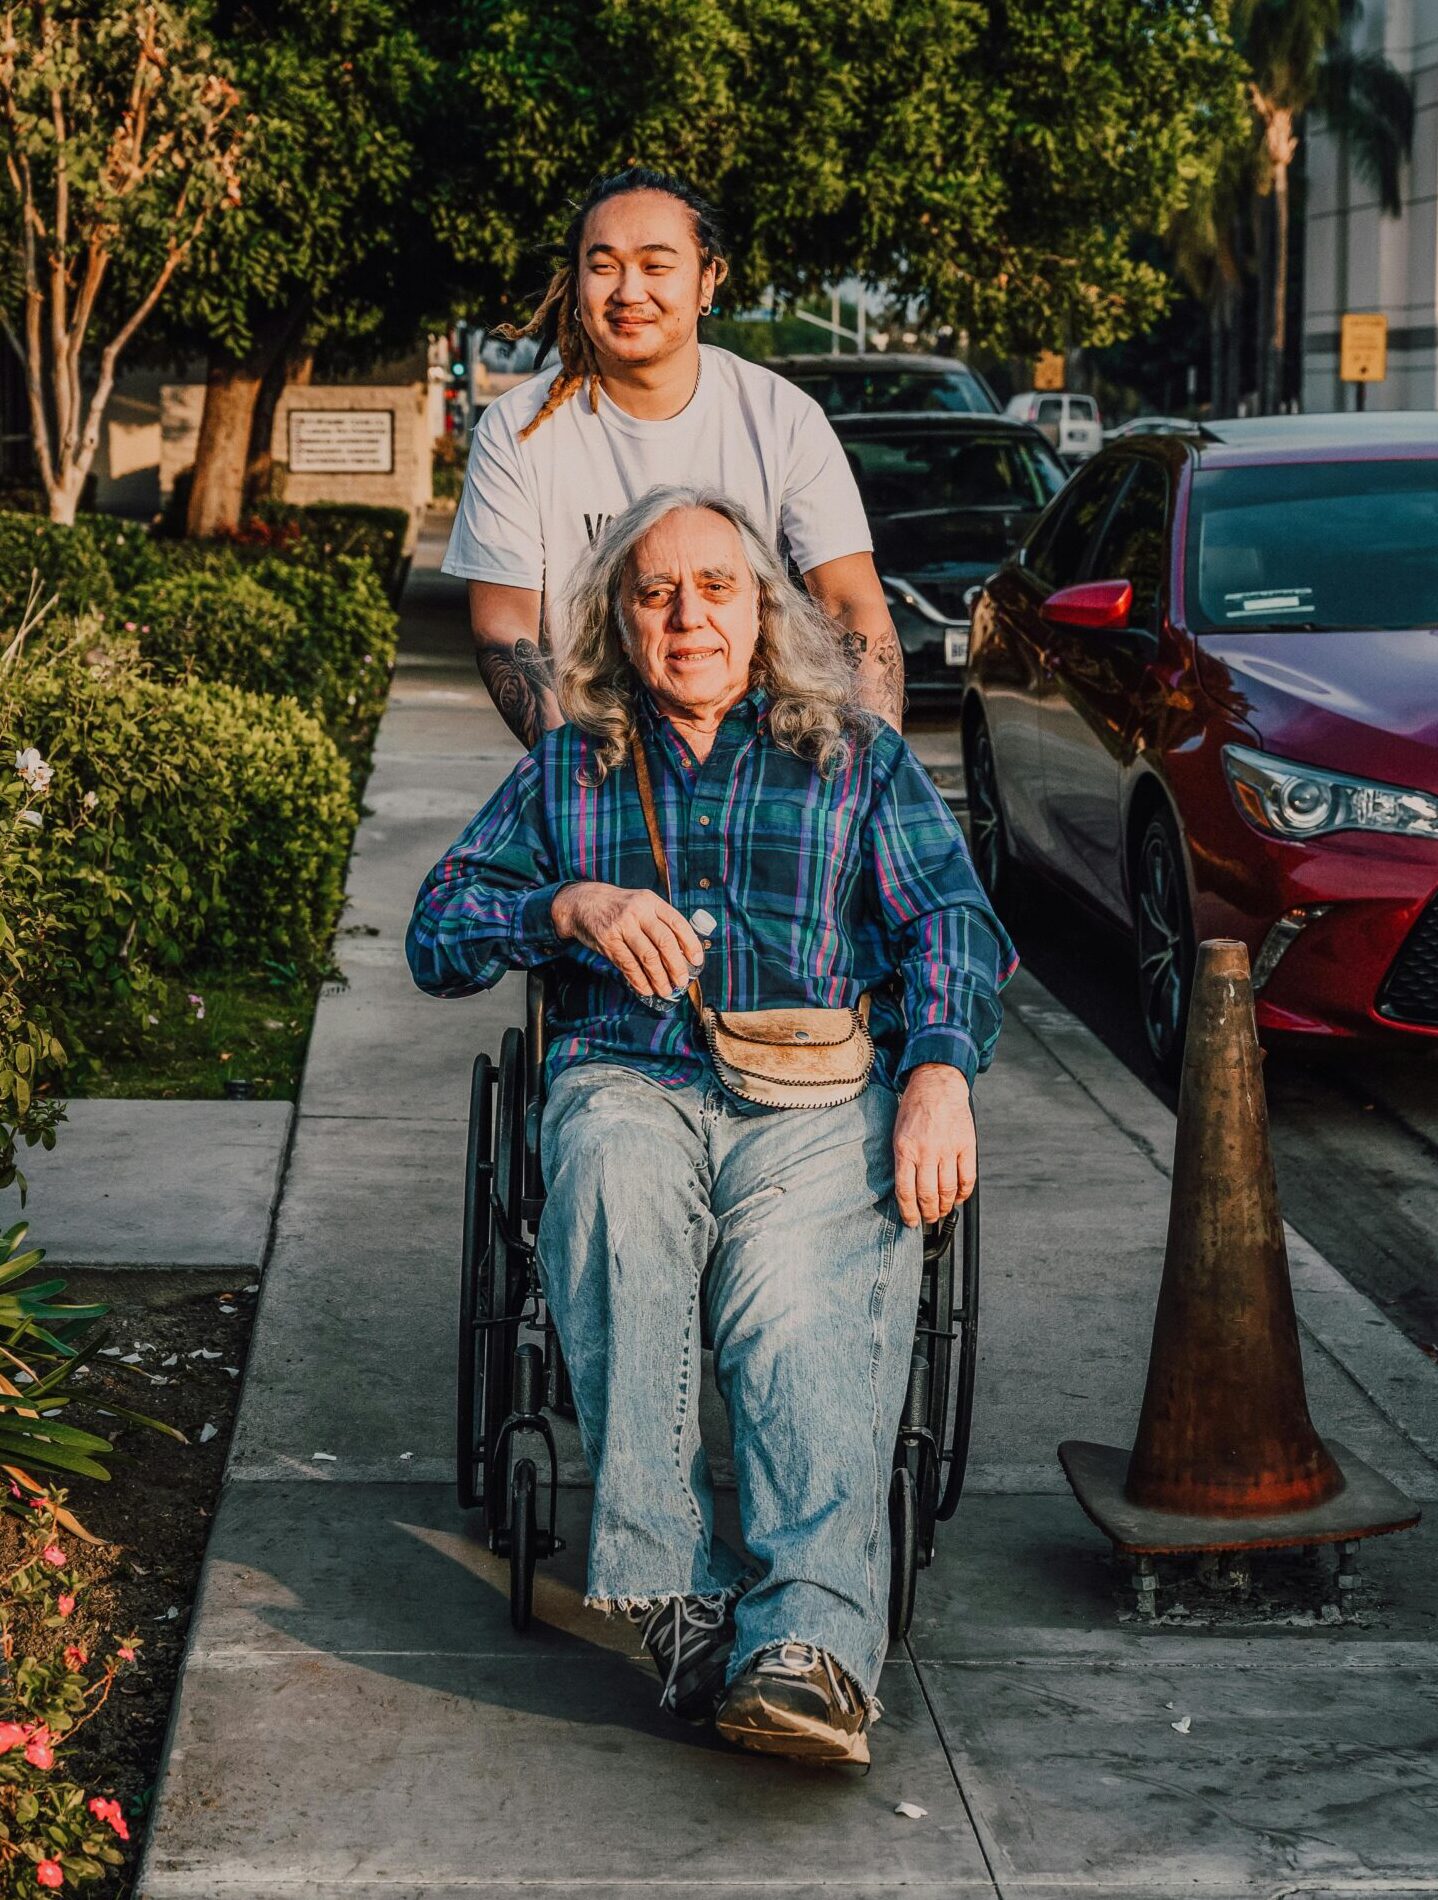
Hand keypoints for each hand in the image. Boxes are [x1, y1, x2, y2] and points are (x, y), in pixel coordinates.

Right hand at [551, 882, 703, 999]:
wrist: (583, 902)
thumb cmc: (619, 907)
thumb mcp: (641, 904)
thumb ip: (659, 922)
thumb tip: (682, 952)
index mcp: (651, 902)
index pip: (677, 923)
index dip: (690, 943)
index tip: (697, 961)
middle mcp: (638, 912)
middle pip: (665, 942)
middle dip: (676, 966)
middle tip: (682, 981)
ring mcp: (622, 926)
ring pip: (648, 956)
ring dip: (659, 977)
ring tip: (666, 990)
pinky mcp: (608, 940)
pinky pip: (628, 965)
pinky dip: (639, 980)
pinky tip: (646, 989)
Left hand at [892, 1063, 974, 1228]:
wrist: (936, 1084)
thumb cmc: (914, 1109)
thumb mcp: (897, 1134)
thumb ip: (902, 1161)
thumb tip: (905, 1191)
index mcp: (905, 1149)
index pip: (905, 1191)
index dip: (909, 1212)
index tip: (911, 1222)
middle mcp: (927, 1151)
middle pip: (928, 1195)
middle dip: (928, 1213)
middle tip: (928, 1219)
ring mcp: (948, 1149)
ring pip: (948, 1190)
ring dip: (945, 1206)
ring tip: (942, 1210)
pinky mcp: (967, 1145)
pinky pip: (967, 1177)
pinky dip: (964, 1193)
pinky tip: (959, 1197)